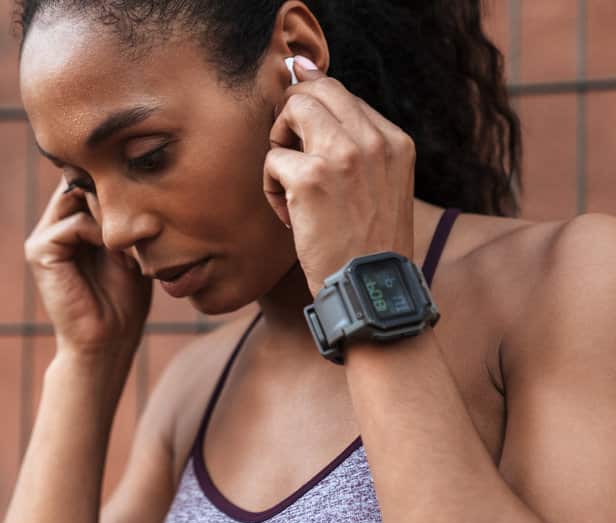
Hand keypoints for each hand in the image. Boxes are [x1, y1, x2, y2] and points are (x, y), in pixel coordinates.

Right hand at [24, 178, 152, 358]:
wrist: (108, 341)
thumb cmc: (124, 301)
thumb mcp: (131, 248)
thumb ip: (123, 217)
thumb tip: (132, 181)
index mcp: (73, 223)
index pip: (89, 181)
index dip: (116, 181)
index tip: (146, 197)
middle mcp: (54, 226)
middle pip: (80, 181)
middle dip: (112, 192)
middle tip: (141, 214)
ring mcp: (44, 238)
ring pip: (75, 195)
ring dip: (109, 211)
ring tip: (130, 239)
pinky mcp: (39, 251)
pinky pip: (72, 223)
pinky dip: (98, 233)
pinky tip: (116, 255)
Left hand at [263, 57, 416, 295]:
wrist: (370, 289)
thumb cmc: (367, 245)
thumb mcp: (381, 188)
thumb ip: (358, 149)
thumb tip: (318, 99)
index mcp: (395, 142)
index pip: (343, 93)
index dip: (311, 106)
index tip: (297, 129)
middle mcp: (374, 140)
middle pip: (317, 88)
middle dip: (292, 114)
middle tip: (288, 155)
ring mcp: (344, 155)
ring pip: (293, 108)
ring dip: (279, 144)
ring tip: (289, 186)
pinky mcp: (312, 178)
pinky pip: (273, 159)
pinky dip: (271, 188)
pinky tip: (289, 216)